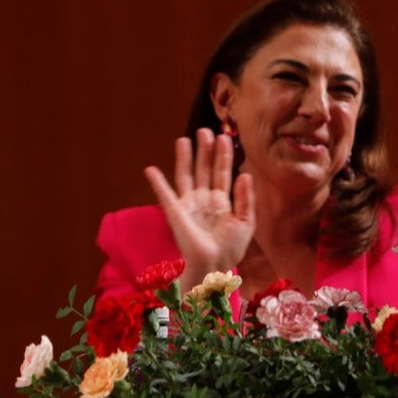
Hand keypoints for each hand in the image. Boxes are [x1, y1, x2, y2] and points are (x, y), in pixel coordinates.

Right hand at [145, 129, 255, 285]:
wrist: (215, 265)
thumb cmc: (231, 248)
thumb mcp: (246, 222)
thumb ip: (246, 199)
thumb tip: (245, 174)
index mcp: (222, 201)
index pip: (222, 172)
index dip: (224, 156)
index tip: (225, 137)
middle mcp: (204, 199)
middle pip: (204, 169)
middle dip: (205, 150)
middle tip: (205, 131)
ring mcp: (189, 204)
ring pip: (186, 175)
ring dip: (185, 158)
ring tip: (184, 139)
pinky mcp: (176, 213)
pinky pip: (165, 195)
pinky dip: (157, 182)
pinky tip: (151, 169)